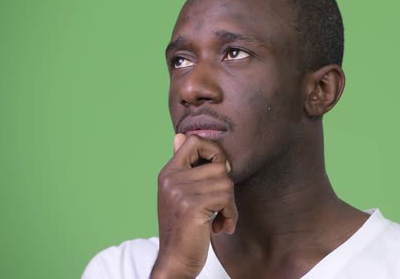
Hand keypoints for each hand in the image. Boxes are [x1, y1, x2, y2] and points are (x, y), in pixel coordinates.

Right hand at [151, 134, 236, 278]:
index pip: (193, 140)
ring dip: (230, 205)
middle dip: (227, 187)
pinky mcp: (191, 206)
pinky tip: (221, 227)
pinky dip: (230, 215)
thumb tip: (180, 136)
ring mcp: (180, 192)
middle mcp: (171, 179)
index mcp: (169, 173)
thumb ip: (185, 167)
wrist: (175, 262)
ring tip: (220, 219)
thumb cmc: (184, 229)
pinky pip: (226, 198)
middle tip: (222, 205)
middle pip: (219, 164)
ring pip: (226, 182)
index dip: (214, 151)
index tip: (219, 172)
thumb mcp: (180, 195)